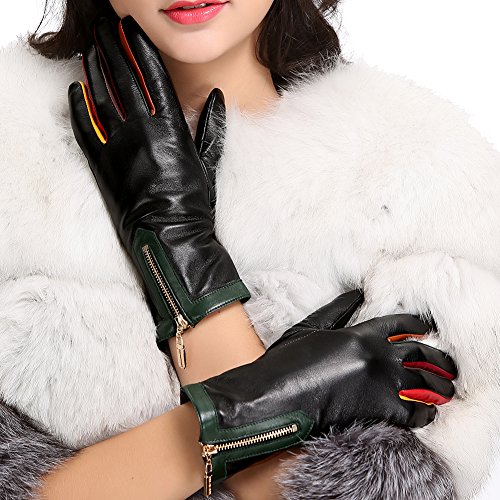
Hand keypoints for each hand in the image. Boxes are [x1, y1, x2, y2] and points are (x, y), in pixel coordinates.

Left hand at [68, 15, 249, 368]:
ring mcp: (118, 146)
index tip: (132, 29)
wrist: (170, 237)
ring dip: (94, 68)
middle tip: (105, 26)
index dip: (140, 49)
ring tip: (91, 47)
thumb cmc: (194, 204)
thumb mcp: (209, 162)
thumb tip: (217, 96)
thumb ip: (212, 126)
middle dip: (113, 47)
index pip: (152, 76)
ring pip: (100, 97)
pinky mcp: (102, 164)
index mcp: (171, 127)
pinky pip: (85, 128)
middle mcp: (142, 130)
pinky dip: (79, 106)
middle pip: (123, 78)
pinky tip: (76, 87)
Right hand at [181, 290, 456, 493]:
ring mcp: (381, 385)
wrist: (271, 400)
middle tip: (447, 365)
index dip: (418, 323)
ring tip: (445, 389)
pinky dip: (426, 413)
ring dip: (440, 386)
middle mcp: (377, 357)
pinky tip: (427, 412)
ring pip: (426, 383)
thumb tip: (357, 293)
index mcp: (360, 334)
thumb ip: (337, 310)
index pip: (401, 324)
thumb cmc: (285, 364)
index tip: (427, 327)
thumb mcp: (309, 328)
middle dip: (440, 359)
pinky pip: (417, 413)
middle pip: (423, 353)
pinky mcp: (380, 413)